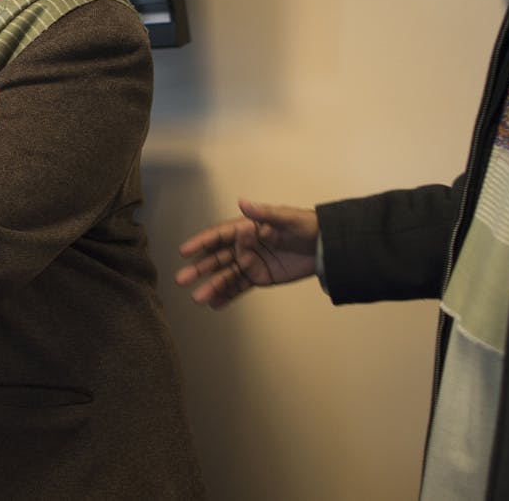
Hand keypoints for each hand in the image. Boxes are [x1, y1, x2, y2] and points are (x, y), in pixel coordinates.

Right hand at [175, 199, 319, 309]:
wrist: (326, 246)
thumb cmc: (306, 226)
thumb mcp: (286, 218)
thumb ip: (263, 214)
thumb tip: (242, 202)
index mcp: (247, 228)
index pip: (219, 235)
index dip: (201, 242)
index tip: (185, 251)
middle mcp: (244, 245)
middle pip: (217, 258)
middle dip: (199, 268)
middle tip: (182, 279)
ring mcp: (251, 262)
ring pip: (226, 276)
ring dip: (211, 286)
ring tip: (198, 298)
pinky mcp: (260, 277)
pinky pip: (240, 288)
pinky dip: (227, 296)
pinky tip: (214, 304)